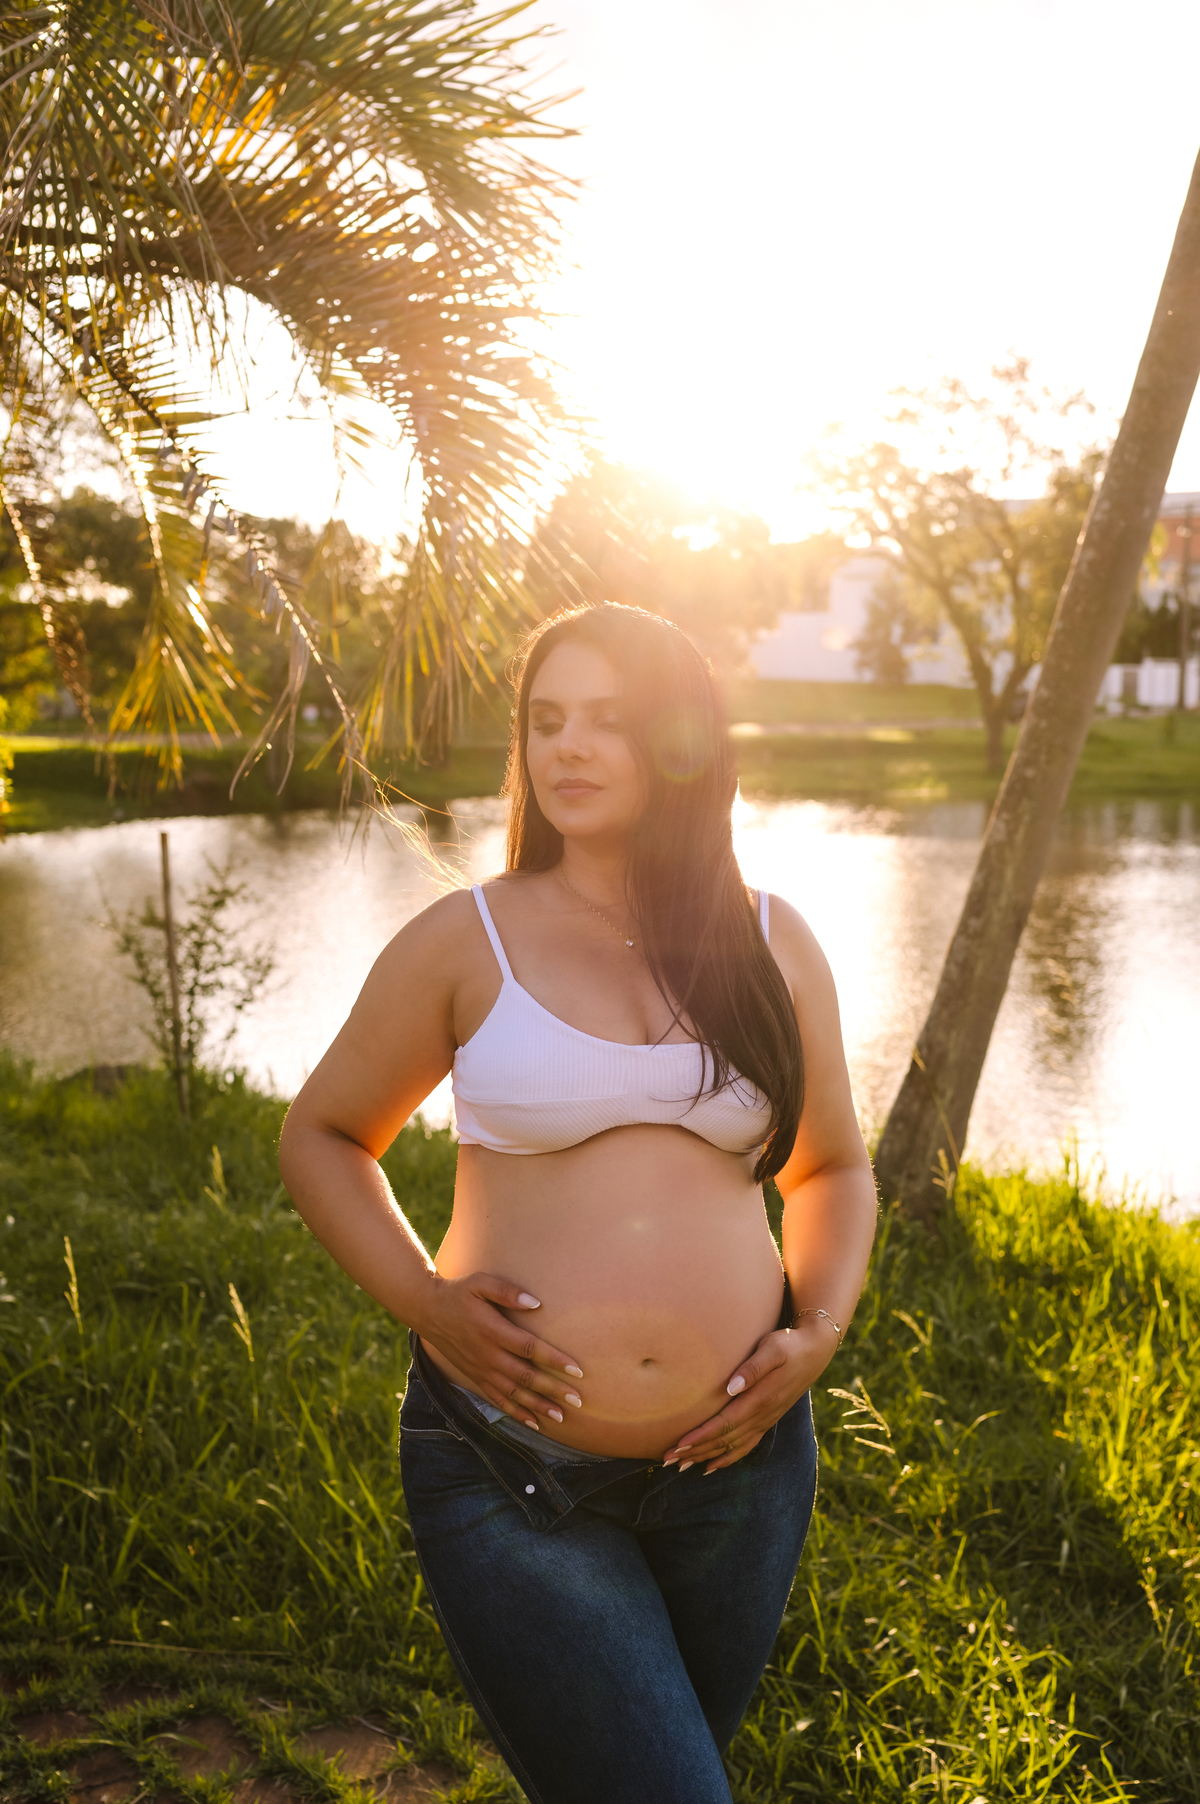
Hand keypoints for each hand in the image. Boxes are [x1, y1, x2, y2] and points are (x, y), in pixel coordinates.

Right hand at [417, 1271, 584, 1431]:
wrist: (428, 1310)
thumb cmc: (459, 1293)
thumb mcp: (480, 1282)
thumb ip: (507, 1292)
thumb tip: (536, 1303)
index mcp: (493, 1331)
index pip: (530, 1349)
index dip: (554, 1360)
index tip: (577, 1370)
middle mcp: (488, 1356)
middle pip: (526, 1377)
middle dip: (553, 1390)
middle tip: (577, 1400)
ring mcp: (481, 1370)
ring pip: (513, 1394)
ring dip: (537, 1407)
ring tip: (560, 1417)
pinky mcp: (475, 1377)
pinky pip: (497, 1400)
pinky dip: (515, 1413)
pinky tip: (533, 1423)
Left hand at [662, 1322, 831, 1473]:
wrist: (815, 1351)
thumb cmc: (789, 1345)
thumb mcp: (773, 1348)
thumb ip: (753, 1368)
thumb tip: (732, 1387)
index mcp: (760, 1399)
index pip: (724, 1424)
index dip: (701, 1436)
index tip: (679, 1445)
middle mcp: (762, 1416)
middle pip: (724, 1440)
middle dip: (695, 1452)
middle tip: (668, 1461)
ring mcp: (765, 1420)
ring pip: (732, 1447)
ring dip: (706, 1458)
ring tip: (681, 1468)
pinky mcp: (767, 1420)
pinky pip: (745, 1446)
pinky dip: (727, 1459)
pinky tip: (712, 1467)